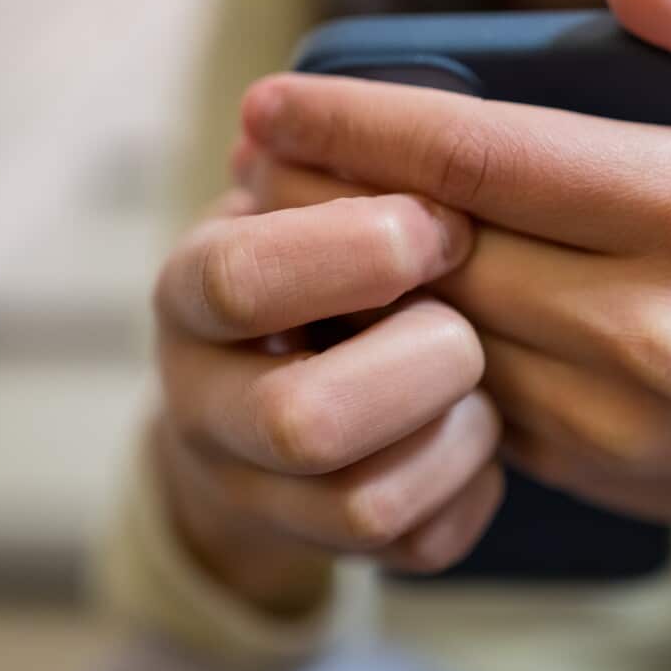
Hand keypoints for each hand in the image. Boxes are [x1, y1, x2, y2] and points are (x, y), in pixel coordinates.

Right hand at [152, 189, 502, 613]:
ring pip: (366, 505)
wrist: (276, 370)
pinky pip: (421, 542)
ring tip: (477, 381)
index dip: (357, 250)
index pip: (239, 280)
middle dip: (419, 363)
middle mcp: (206, 406)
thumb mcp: (306, 193)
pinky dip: (473, 484)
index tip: (437, 225)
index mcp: (193, 296)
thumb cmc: (319, 256)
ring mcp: (261, 493)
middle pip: (302, 421)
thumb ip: (332, 169)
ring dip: (456, 432)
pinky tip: (472, 431)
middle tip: (462, 325)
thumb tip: (314, 122)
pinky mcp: (332, 548)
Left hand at [240, 0, 670, 620]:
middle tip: (260, 152)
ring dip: (343, 274)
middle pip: (438, 242)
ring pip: (429, 324)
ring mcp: (613, 407)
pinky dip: (394, 341)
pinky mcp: (580, 462)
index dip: (363, 120)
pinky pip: (453, 390)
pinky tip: (357, 299)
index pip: (489, 154)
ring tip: (288, 217)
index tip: (277, 99)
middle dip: (326, 194)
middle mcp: (656, 320)